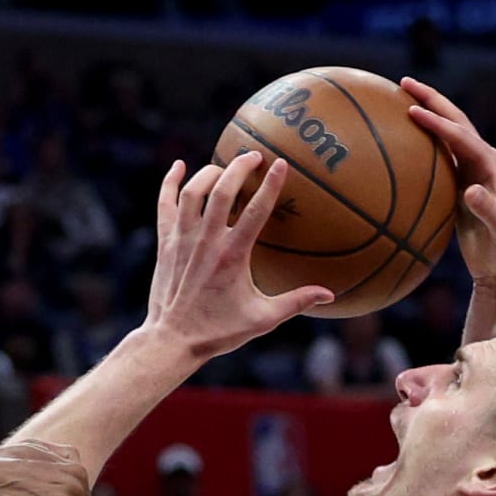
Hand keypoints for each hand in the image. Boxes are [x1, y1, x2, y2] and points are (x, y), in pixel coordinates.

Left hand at [142, 153, 332, 360]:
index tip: (282, 163)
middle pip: (222, 190)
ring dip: (209, 173)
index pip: (256, 210)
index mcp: (232, 256)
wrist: (172, 340)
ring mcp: (182, 240)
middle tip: (254, 156)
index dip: (271, 184)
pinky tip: (179, 166)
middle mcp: (206, 242)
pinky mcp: (165, 244)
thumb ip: (296, 302)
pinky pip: (165, 205)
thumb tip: (329, 295)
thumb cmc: (218, 331)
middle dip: (239, 167)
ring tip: (225, 167)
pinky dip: (170, 183)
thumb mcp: (262, 319)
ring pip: (192, 193)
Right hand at [402, 77, 495, 304]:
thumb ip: (488, 210)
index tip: (412, 112)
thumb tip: (469, 191)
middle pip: (455, 121)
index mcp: (492, 166)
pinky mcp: (460, 183)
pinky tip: (398, 141)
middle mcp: (483, 161)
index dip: (438, 124)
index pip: (462, 136)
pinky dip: (420, 141)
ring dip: (426, 113)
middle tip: (404, 82)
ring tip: (400, 99)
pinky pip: (437, 155)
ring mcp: (471, 171)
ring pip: (446, 133)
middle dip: (432, 99)